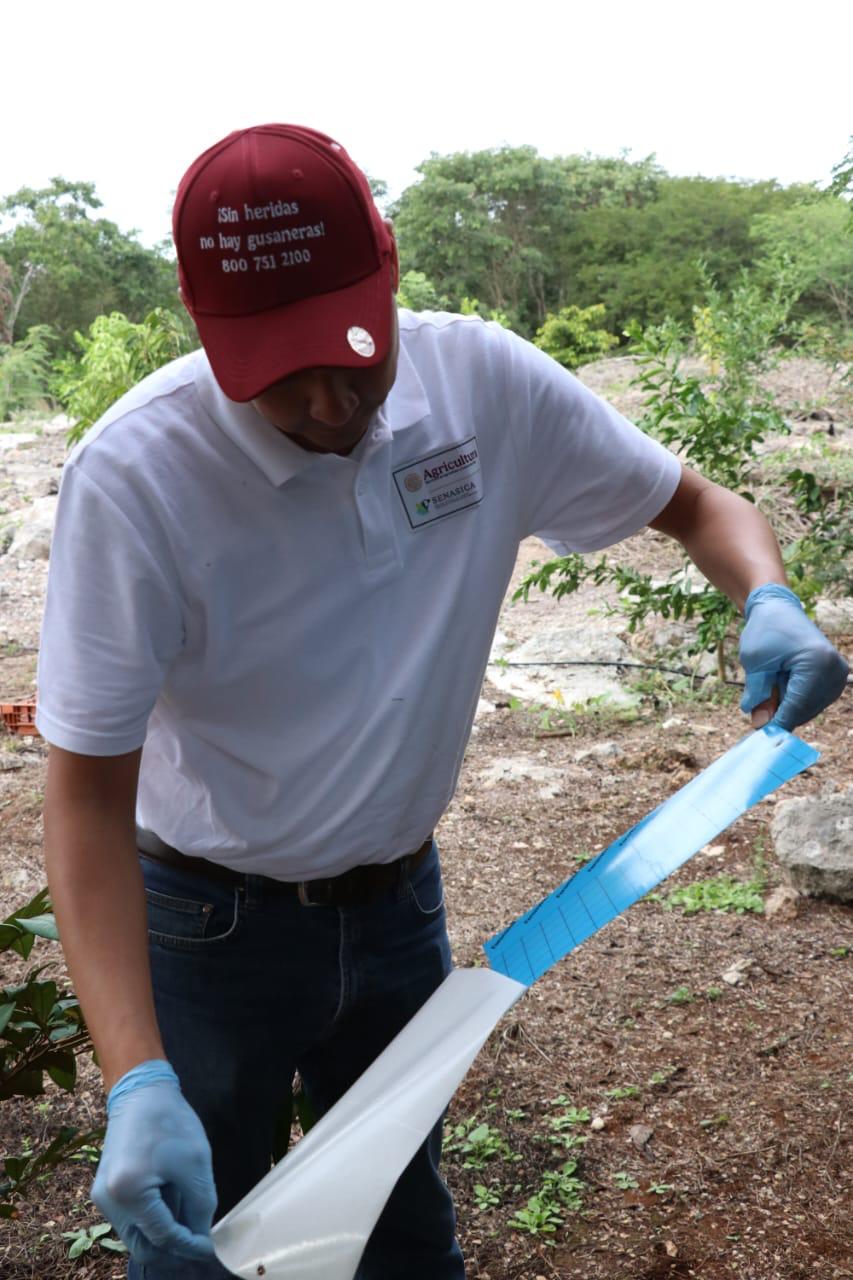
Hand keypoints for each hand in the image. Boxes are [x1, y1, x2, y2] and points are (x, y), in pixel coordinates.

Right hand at [92, 1060, 216, 1265]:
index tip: (211, 1248)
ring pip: (135, 1235)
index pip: (162, 1236)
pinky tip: (173, 1207)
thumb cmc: (170, 1122)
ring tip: (189, 1221)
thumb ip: (201, 1206)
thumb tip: (202, 1238)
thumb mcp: (195, 1163)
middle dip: (173, 1250)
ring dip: (162, 1235)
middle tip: (199, 1243)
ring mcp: (102, 1197)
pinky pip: (130, 1219)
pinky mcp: (104, 1191)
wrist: (141, 1091)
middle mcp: (108, 1200)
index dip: (190, 1245)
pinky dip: (152, 1221)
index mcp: (128, 1191)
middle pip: (142, 1245)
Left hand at [739, 584, 848, 730]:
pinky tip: (786, 678)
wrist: (778, 609)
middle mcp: (834, 670)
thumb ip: (758, 695)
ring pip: (809, 708)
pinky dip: (796, 697)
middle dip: (780, 711)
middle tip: (760, 702)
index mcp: (817, 663)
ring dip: (788, 702)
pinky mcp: (837, 677)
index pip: (797, 705)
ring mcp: (839, 675)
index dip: (777, 723)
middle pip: (804, 710)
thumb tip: (760, 726)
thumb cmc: (764, 631)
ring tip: (776, 677)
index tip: (761, 738)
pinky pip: (813, 701)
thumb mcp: (755, 663)